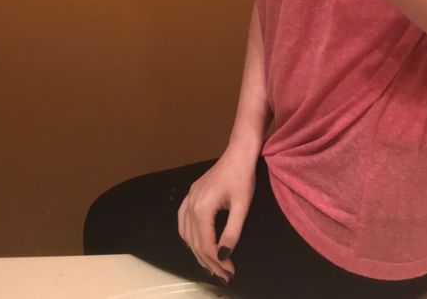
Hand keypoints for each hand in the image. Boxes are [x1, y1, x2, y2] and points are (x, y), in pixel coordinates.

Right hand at [177, 149, 256, 284]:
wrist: (239, 153)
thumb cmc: (243, 177)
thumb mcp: (242, 207)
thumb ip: (232, 233)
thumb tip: (223, 256)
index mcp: (202, 208)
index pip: (207, 244)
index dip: (218, 262)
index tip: (231, 272)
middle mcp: (191, 204)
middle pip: (195, 242)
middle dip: (209, 262)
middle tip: (224, 275)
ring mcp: (189, 198)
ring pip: (186, 234)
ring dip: (197, 252)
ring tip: (211, 265)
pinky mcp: (191, 194)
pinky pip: (182, 221)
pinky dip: (188, 236)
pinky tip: (196, 243)